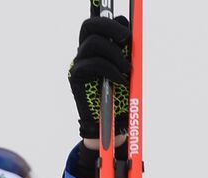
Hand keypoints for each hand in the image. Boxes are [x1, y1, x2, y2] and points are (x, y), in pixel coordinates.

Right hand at [69, 2, 131, 142]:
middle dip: (110, 28)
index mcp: (95, 46)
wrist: (108, 123)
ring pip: (93, 43)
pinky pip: (94, 64)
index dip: (112, 23)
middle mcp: (83, 51)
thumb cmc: (118, 95)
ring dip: (114, 54)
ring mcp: (78, 62)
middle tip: (126, 39)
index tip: (128, 33)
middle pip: (89, 25)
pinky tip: (120, 80)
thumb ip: (124, 52)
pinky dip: (111, 70)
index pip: (97, 24)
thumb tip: (131, 35)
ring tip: (125, 69)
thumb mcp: (124, 68)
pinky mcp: (76, 76)